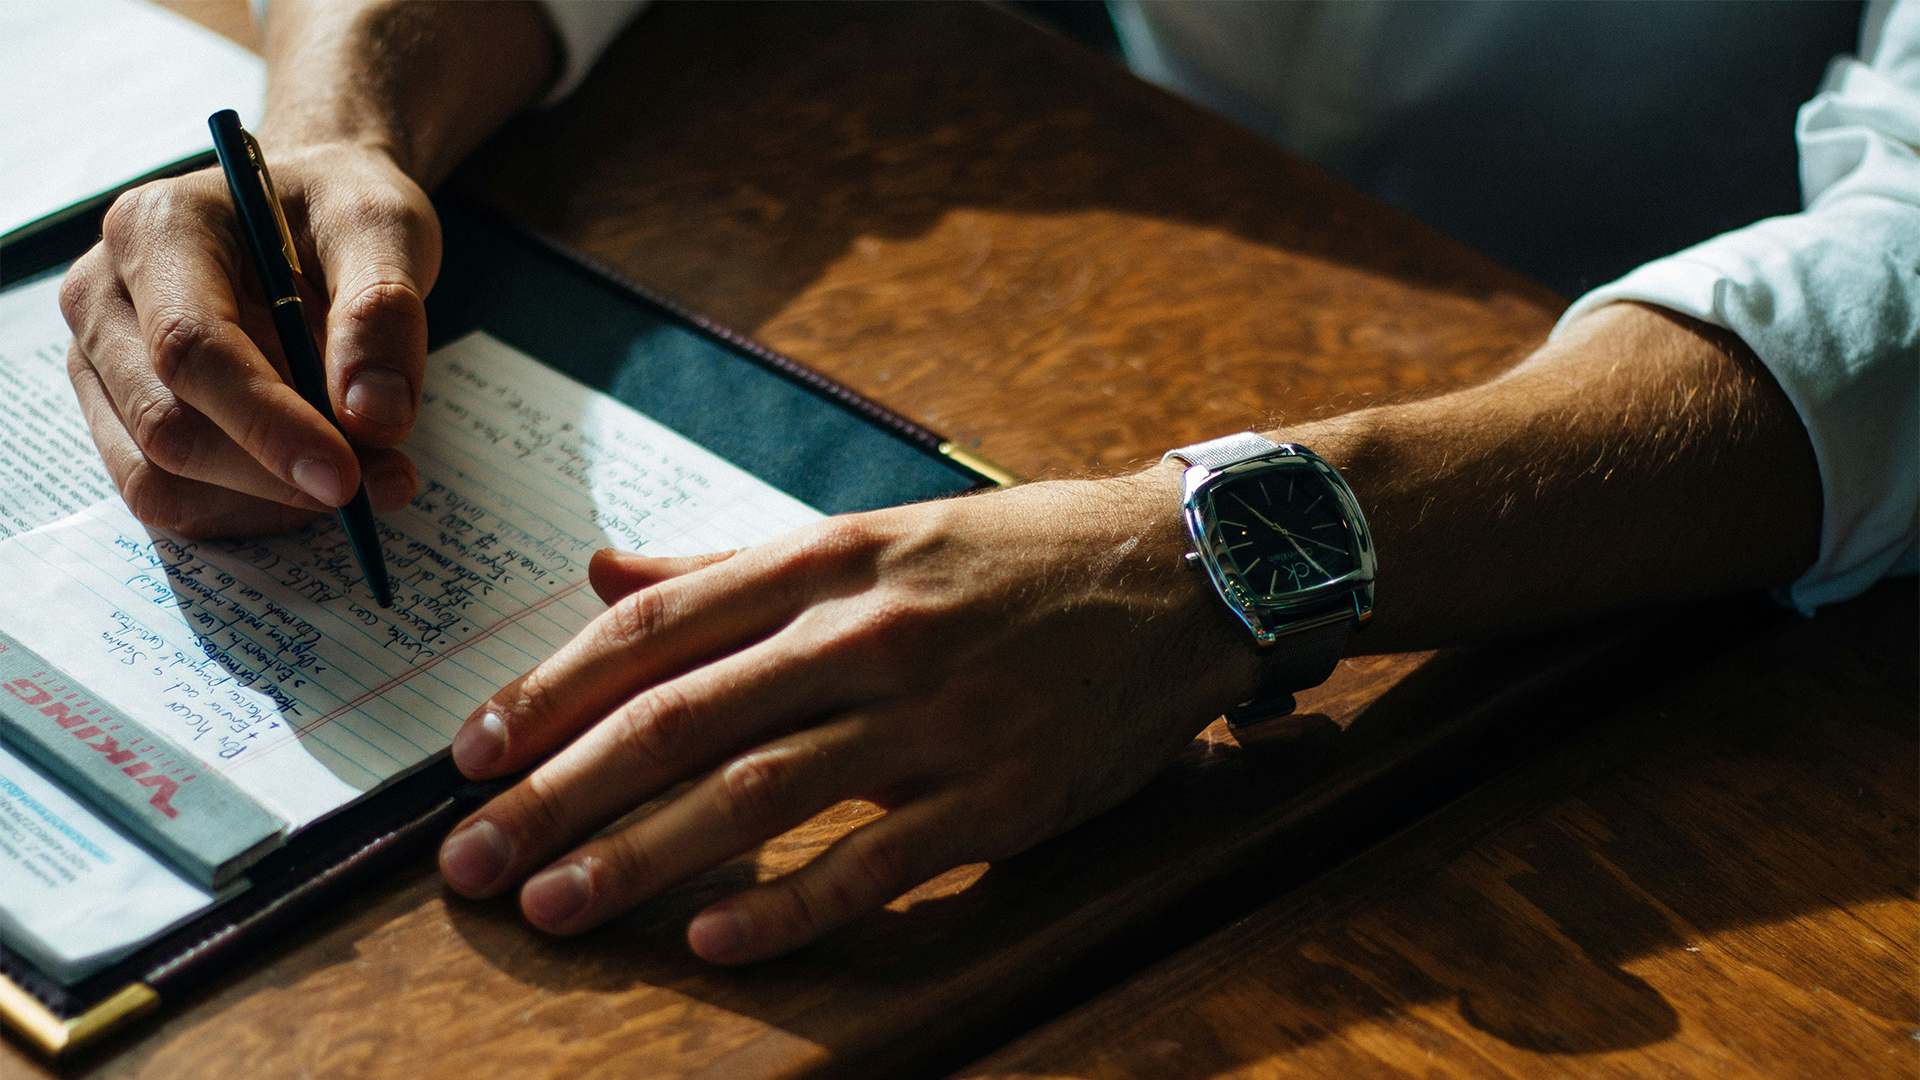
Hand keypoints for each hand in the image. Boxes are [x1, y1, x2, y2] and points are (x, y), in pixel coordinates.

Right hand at [59, 141, 436, 537]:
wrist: (310, 212)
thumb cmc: (339, 209)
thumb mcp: (384, 228)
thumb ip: (383, 312)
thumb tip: (374, 417)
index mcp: (157, 229)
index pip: (190, 348)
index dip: (268, 423)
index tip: (346, 476)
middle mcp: (105, 296)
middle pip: (167, 425)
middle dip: (278, 474)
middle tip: (385, 480)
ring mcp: (102, 362)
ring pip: (161, 479)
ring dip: (270, 501)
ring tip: (367, 473)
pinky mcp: (124, 414)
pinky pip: (173, 497)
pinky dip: (253, 509)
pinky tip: (313, 480)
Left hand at [437, 469, 1265, 962]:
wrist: (1182, 574)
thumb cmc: (1018, 557)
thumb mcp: (874, 531)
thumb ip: (733, 563)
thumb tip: (603, 571)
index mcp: (830, 559)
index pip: (657, 627)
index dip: (550, 692)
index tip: (474, 753)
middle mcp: (869, 633)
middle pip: (680, 720)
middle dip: (558, 793)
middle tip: (469, 858)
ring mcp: (935, 718)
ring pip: (756, 795)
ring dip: (639, 858)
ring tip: (552, 906)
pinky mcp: (998, 796)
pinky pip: (875, 863)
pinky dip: (788, 908)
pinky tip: (713, 945)